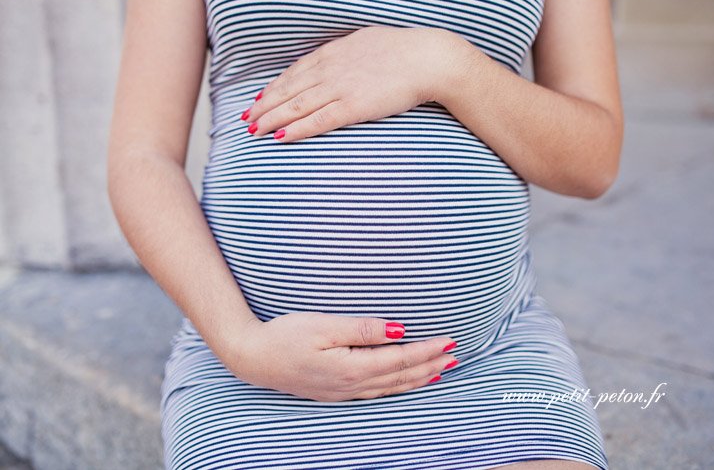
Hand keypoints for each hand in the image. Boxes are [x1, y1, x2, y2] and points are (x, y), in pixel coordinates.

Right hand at [222, 312, 458, 401]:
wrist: (252, 358)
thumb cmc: (284, 337)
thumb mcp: (323, 326)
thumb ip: (362, 329)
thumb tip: (398, 330)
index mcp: (351, 368)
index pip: (399, 359)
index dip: (426, 350)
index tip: (448, 340)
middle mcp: (351, 386)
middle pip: (401, 377)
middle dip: (430, 365)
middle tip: (455, 354)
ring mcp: (344, 392)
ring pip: (392, 387)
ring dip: (419, 378)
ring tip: (441, 370)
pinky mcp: (337, 392)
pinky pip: (378, 392)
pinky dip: (399, 386)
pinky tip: (405, 382)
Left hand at [240, 26, 456, 141]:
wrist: (427, 59)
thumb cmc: (403, 51)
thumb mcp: (367, 43)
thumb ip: (347, 54)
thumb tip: (339, 60)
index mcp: (333, 52)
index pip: (294, 72)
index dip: (274, 88)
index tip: (259, 99)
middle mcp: (330, 69)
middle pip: (288, 90)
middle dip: (264, 106)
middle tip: (246, 119)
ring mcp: (340, 88)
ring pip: (296, 105)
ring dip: (271, 119)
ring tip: (254, 131)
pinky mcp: (354, 106)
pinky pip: (318, 121)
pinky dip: (296, 129)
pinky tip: (280, 138)